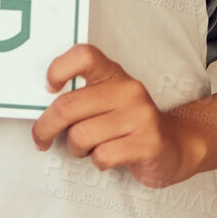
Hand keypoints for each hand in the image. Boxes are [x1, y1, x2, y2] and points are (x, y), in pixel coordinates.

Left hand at [30, 44, 202, 188]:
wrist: (176, 145)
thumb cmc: (128, 124)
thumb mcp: (107, 100)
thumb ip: (81, 96)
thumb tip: (41, 107)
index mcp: (113, 74)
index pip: (84, 55)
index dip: (58, 69)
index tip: (48, 88)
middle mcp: (128, 90)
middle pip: (68, 105)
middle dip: (46, 127)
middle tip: (41, 138)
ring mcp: (140, 116)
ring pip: (81, 135)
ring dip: (76, 148)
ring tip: (87, 148)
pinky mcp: (148, 144)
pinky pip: (102, 156)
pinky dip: (97, 162)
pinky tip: (107, 157)